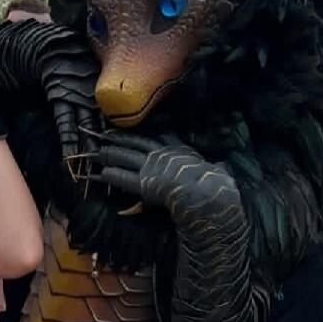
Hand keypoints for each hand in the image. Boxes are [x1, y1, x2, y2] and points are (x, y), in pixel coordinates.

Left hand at [95, 132, 226, 210]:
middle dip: (120, 138)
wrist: (205, 193)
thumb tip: (225, 166)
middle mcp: (163, 155)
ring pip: (126, 157)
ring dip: (111, 153)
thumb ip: (218, 168)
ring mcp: (152, 168)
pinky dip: (112, 175)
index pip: (159, 137)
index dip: (144, 133)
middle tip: (104, 133)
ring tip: (97, 150)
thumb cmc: (215, 185)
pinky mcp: (144, 184)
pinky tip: (101, 173)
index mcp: (179, 150)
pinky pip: (124, 178)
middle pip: (137, 143)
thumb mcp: (218, 171)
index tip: (134, 128)